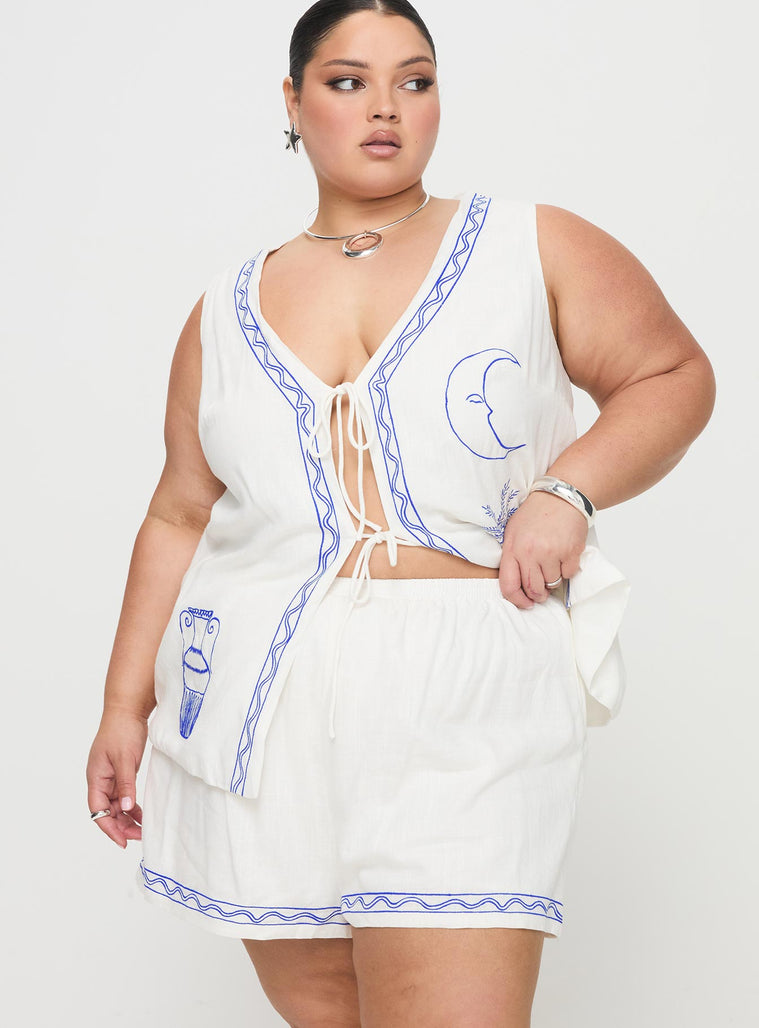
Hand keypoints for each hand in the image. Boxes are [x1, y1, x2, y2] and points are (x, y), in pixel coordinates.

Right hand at [86, 708, 147, 847]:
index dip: (108, 828)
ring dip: (126, 818)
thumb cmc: (122, 731)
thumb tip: (125, 809)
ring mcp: (110, 777)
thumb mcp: (125, 759)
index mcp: (96, 777)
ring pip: (115, 805)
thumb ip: (125, 785)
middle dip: (120, 826)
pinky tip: (141, 813)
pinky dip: (131, 805)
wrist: (128, 710)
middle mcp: (100, 780)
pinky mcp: (120, 772)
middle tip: (138, 836)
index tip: (122, 841)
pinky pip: (123, 795)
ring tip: (142, 829)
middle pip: (106, 811)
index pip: (98, 811)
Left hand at [499, 491, 587, 608]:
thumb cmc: (535, 514)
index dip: (517, 600)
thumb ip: (512, 557)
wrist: (561, 496)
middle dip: (538, 594)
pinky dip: (567, 569)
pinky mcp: (571, 551)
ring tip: (552, 562)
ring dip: (553, 578)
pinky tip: (564, 554)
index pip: (509, 585)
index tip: (525, 603)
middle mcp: (531, 552)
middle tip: (541, 590)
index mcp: (513, 548)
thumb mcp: (513, 532)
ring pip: (552, 583)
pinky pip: (569, 574)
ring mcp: (552, 552)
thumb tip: (517, 585)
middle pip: (533, 589)